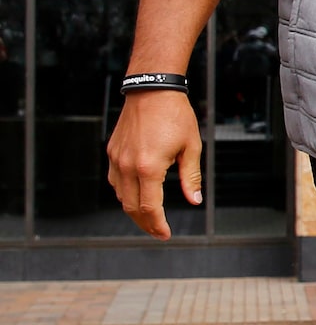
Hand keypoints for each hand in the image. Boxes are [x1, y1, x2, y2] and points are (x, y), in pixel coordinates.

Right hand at [107, 90, 201, 238]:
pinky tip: (137, 196)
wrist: (152, 91)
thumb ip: (191, 177)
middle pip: (132, 207)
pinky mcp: (112, 152)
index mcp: (149, 167)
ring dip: (134, 210)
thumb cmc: (175, 116)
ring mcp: (117, 159)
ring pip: (121, 196)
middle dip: (145, 224)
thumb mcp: (191, 147)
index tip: (165, 234)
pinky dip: (125, 194)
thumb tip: (195, 200)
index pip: (150, 207)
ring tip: (150, 218)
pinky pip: (115, 181)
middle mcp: (128, 165)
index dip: (157, 224)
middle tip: (158, 232)